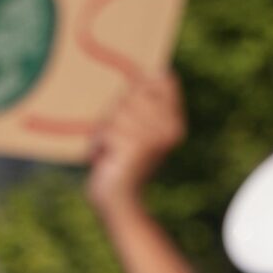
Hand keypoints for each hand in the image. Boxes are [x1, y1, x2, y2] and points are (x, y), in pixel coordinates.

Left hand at [84, 71, 186, 208]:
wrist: (118, 203)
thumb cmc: (121, 164)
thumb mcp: (135, 130)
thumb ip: (142, 104)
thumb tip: (157, 70)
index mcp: (174, 123)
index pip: (163, 79)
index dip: (142, 86)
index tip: (131, 111)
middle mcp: (170, 129)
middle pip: (133, 92)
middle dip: (115, 113)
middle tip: (118, 140)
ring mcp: (154, 138)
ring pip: (116, 111)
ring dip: (104, 131)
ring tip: (112, 152)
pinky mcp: (135, 147)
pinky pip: (106, 129)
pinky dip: (98, 144)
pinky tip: (106, 160)